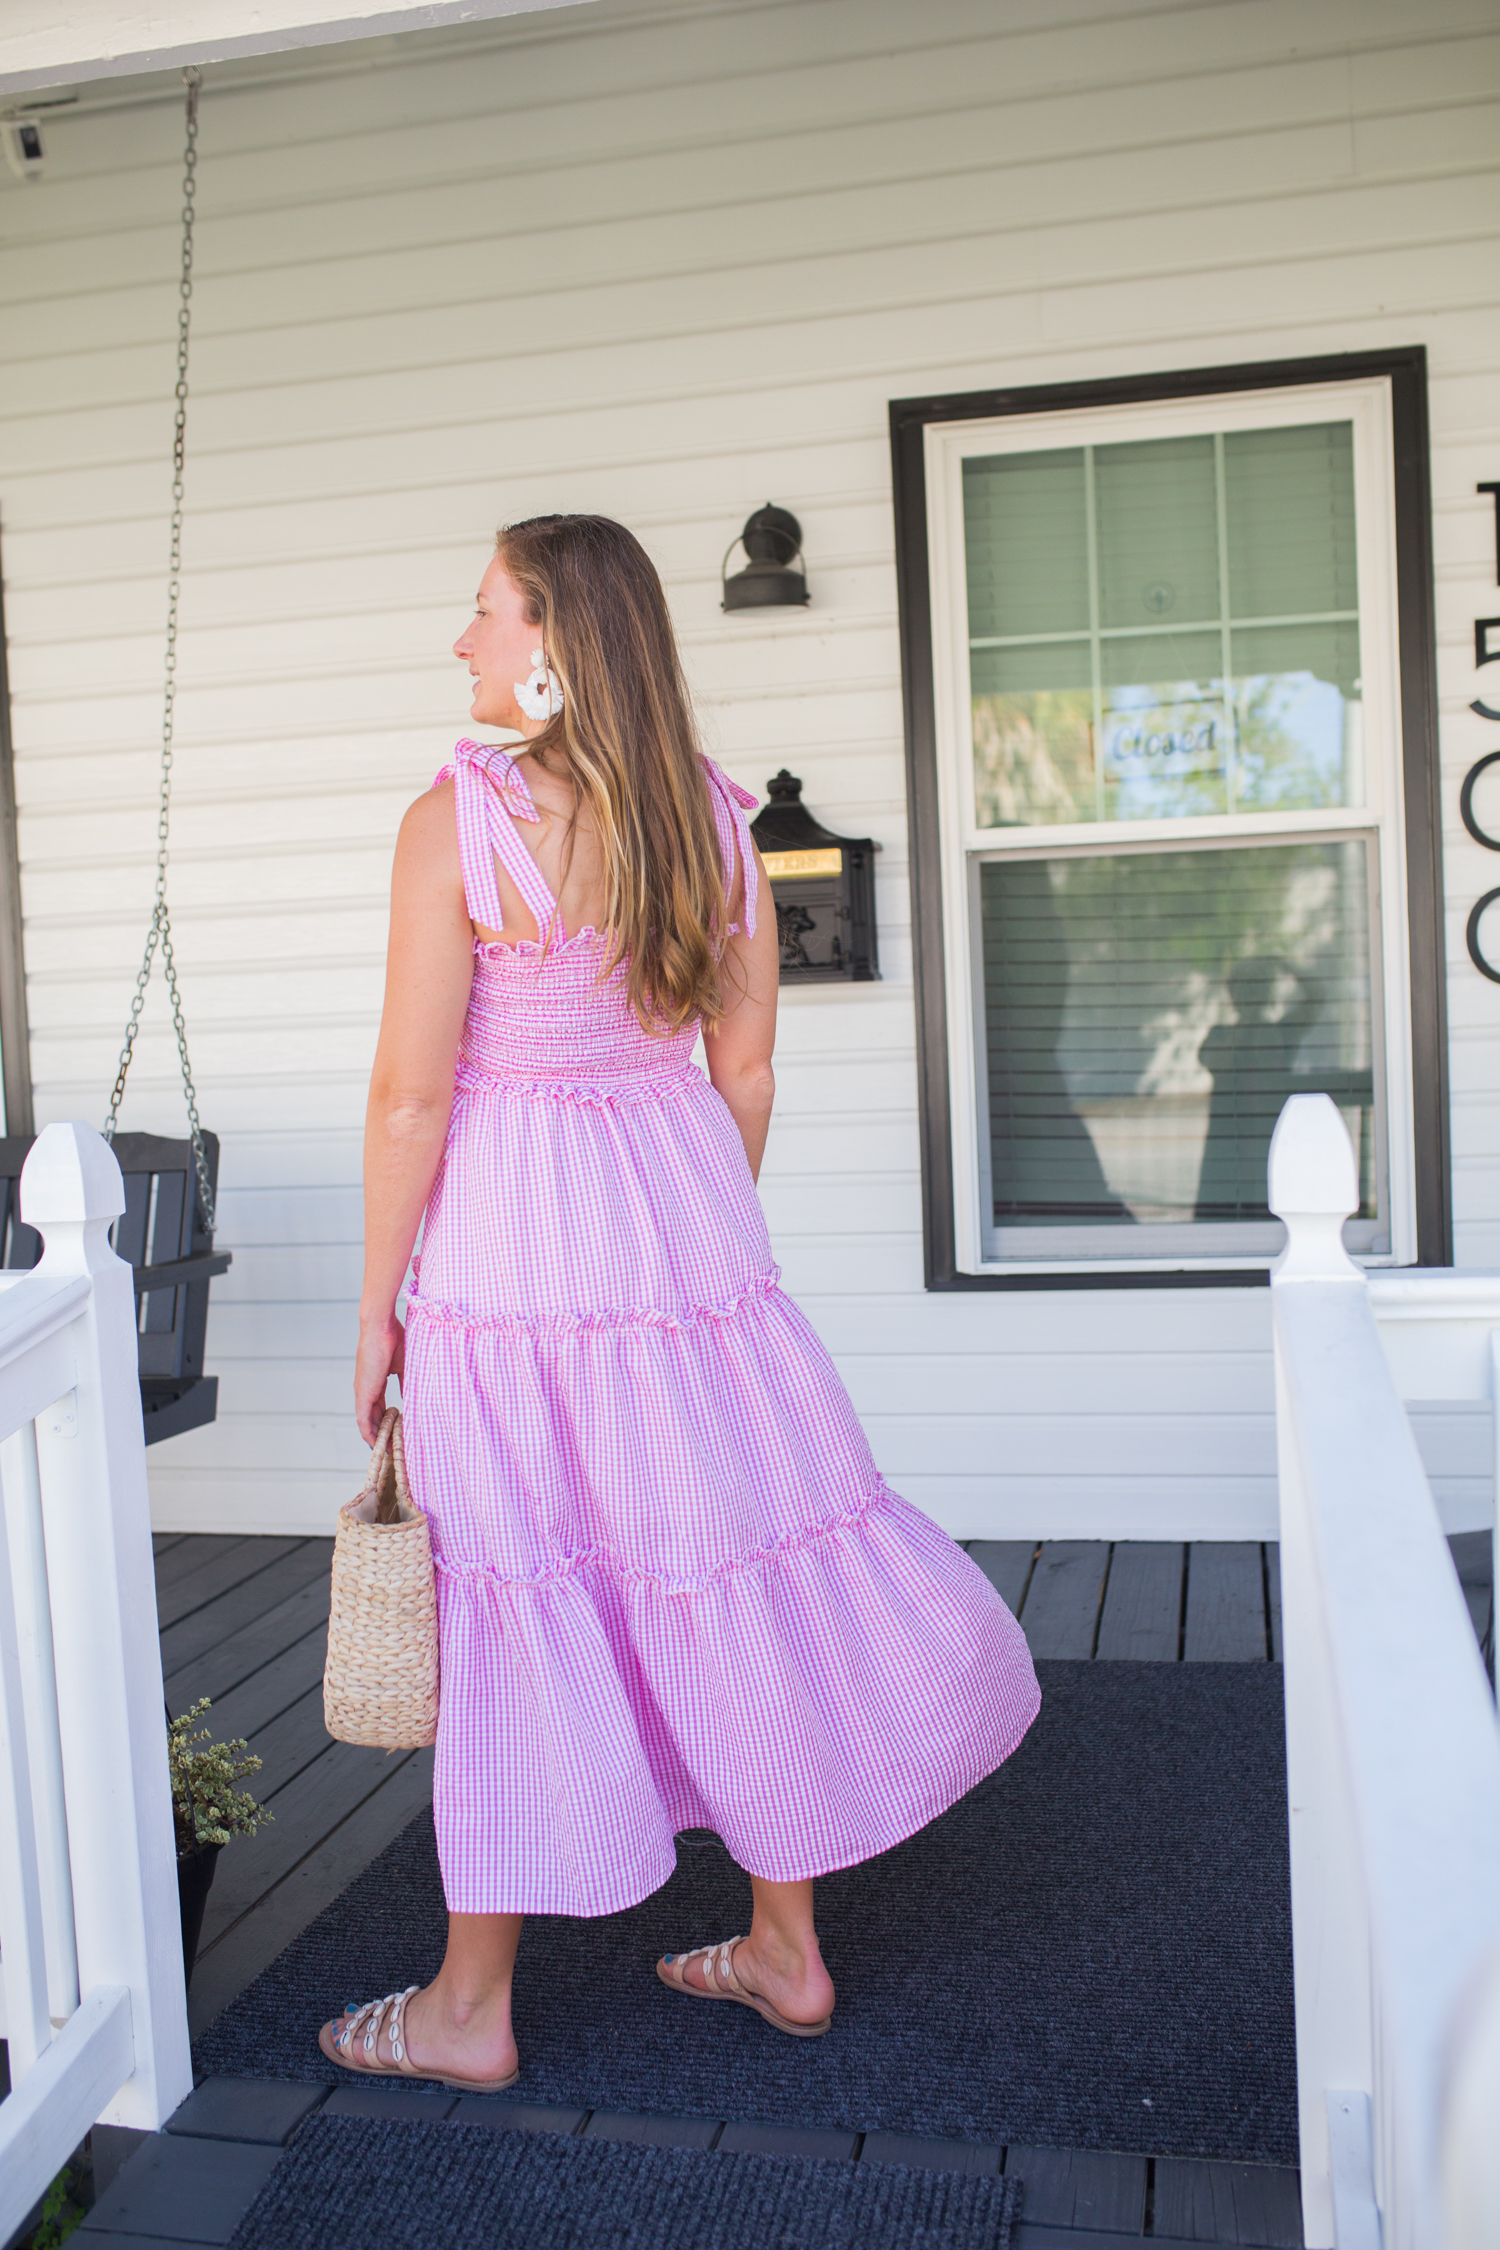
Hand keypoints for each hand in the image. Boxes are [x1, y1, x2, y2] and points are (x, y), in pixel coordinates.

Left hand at [355, 1314, 404, 1445]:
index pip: (379, 1407)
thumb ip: (407, 1383)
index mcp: (375, 1381)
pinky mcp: (363, 1393)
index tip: (396, 1432)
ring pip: (367, 1422)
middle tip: (393, 1447)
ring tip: (388, 1450)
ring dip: (376, 1437)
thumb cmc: (394, 1337)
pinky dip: (369, 1433)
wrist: (381, 1327)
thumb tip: (414, 1398)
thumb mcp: (404, 1365)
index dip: (386, 1421)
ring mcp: (363, 1391)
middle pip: (372, 1418)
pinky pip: (363, 1420)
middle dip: (382, 1433)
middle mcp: (366, 1388)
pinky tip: (376, 1444)